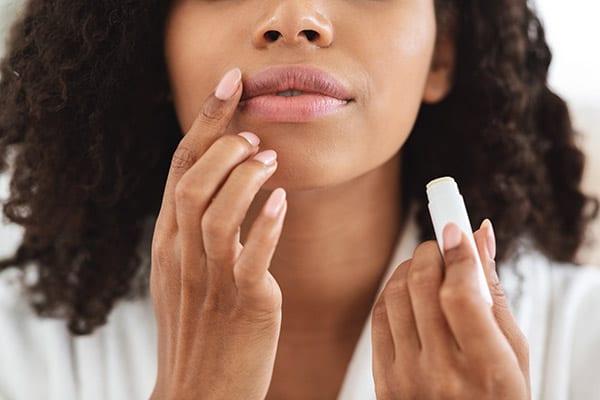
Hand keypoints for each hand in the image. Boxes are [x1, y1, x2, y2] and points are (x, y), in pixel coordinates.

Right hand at [150, 68, 286, 399]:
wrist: (199, 393)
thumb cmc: (201, 331)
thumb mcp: (186, 276)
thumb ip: (198, 233)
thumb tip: (227, 189)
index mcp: (168, 243)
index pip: (180, 169)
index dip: (205, 122)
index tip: (229, 84)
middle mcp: (181, 255)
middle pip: (192, 179)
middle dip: (222, 142)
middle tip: (254, 134)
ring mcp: (209, 278)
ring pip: (215, 210)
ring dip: (244, 177)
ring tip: (269, 159)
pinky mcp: (243, 303)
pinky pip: (250, 255)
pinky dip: (264, 224)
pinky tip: (280, 200)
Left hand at [372, 220, 529, 398]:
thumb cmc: (496, 397)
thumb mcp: (514, 354)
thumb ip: (494, 294)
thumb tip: (480, 236)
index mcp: (485, 369)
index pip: (462, 295)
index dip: (458, 254)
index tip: (456, 229)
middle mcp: (441, 372)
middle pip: (422, 285)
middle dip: (431, 251)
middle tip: (443, 245)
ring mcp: (407, 376)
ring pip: (396, 293)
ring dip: (411, 267)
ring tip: (428, 266)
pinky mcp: (383, 377)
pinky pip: (379, 315)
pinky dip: (393, 290)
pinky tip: (409, 289)